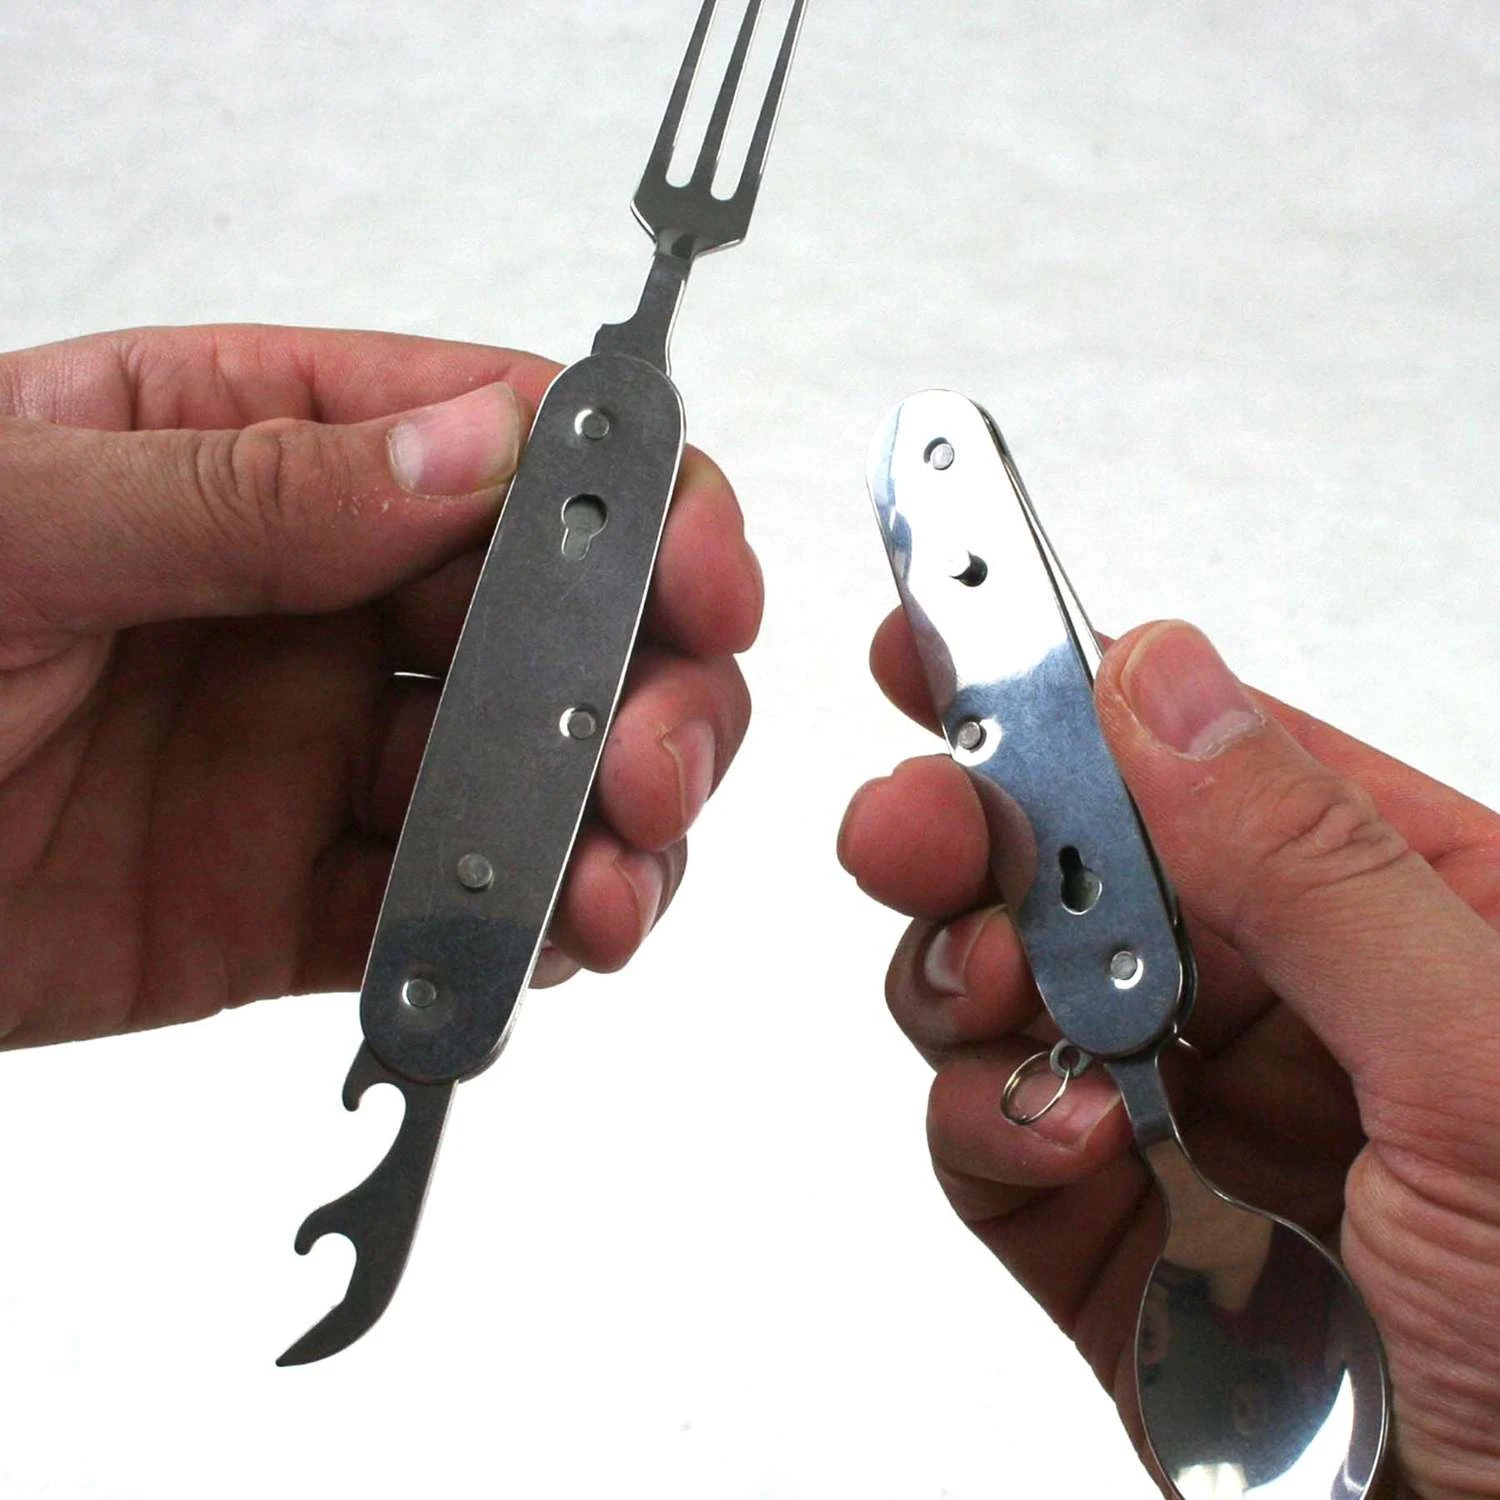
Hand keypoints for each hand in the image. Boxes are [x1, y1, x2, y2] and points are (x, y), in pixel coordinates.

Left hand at [0, 325, 757, 1046]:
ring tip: (616, 886)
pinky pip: (437, 920)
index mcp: (260, 452)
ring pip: (527, 782)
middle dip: (646, 688)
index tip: (701, 570)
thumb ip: (244, 486)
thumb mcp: (1, 519)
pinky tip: (538, 952)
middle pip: (557, 628)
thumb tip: (473, 449)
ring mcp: (314, 759)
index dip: (632, 497)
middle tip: (654, 757)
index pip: (504, 446)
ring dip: (607, 832)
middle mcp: (318, 604)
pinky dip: (510, 945)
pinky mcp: (291, 903)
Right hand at [839, 614, 1499, 1498]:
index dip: (1072, 691)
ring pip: (1004, 978)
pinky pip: (983, 1124)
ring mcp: (1175, 1105)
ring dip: (969, 970)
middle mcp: (1280, 997)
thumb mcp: (1489, 1069)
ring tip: (998, 998)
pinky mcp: (1093, 1219)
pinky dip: (982, 1116)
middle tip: (912, 825)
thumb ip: (1314, 867)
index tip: (953, 641)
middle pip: (1081, 858)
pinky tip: (1047, 1135)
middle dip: (979, 829)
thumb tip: (1165, 684)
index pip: (1210, 756)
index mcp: (1407, 913)